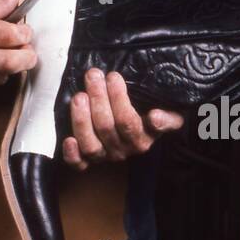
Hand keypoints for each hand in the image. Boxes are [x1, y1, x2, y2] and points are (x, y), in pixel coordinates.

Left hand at [62, 68, 182, 170]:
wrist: (143, 129)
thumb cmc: (153, 115)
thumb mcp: (170, 115)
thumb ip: (168, 119)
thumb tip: (156, 117)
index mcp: (142, 139)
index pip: (127, 121)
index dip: (118, 99)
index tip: (113, 76)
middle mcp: (123, 150)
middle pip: (106, 127)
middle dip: (97, 97)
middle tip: (93, 75)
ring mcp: (105, 156)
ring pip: (91, 144)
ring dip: (81, 119)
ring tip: (79, 96)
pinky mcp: (89, 161)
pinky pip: (79, 164)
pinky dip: (72, 154)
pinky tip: (68, 139)